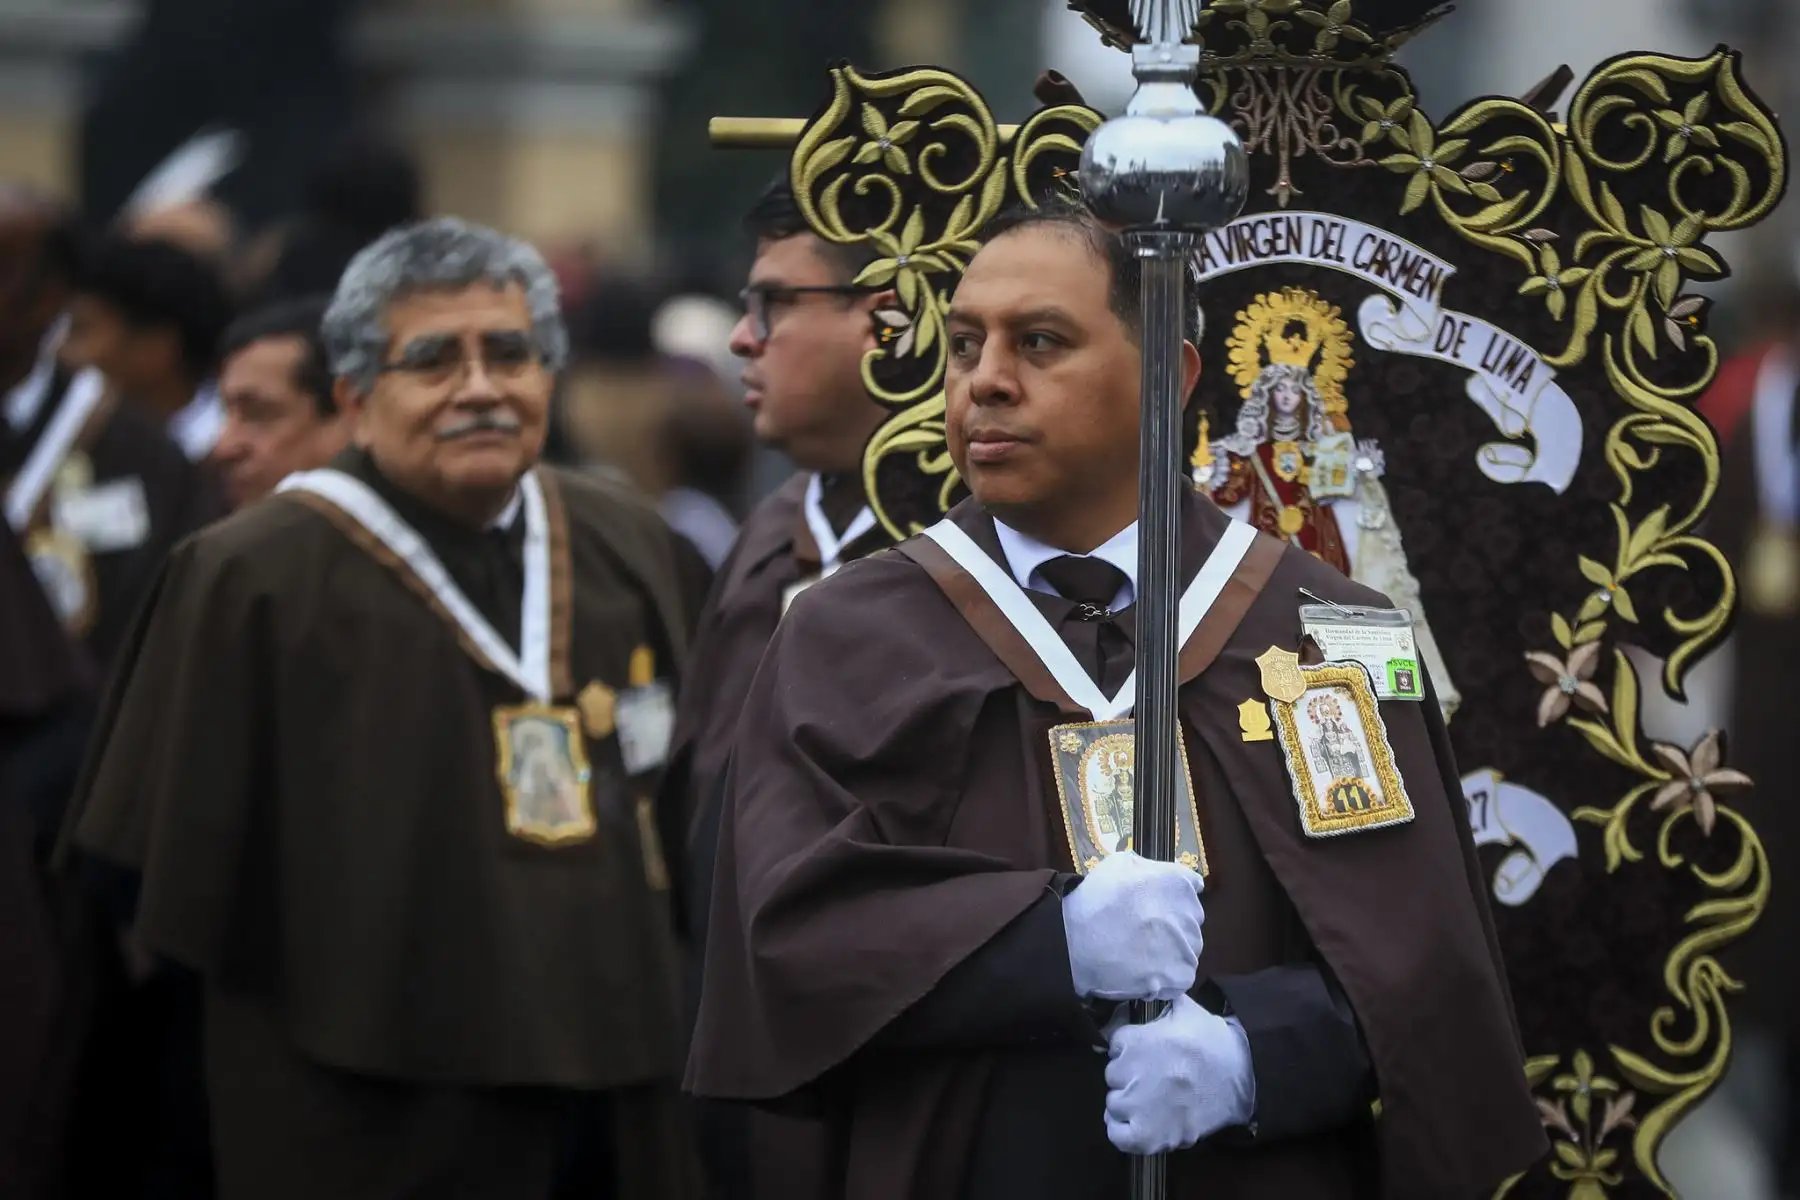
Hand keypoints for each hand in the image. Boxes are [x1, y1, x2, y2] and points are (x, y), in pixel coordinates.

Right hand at [1061, 851, 1203, 1001]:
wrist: (1076, 942)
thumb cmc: (1095, 900)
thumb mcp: (1119, 864)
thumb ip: (1149, 867)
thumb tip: (1160, 876)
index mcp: (1179, 882)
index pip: (1192, 887)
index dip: (1172, 897)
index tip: (1156, 905)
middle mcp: (1191, 913)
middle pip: (1191, 920)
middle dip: (1173, 924)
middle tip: (1144, 930)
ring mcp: (1188, 946)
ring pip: (1188, 948)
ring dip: (1171, 950)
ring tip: (1142, 953)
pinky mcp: (1181, 975)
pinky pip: (1182, 975)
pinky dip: (1168, 976)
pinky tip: (1146, 971)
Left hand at [1104, 994, 1254, 1154]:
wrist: (1242, 1076)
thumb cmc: (1212, 1042)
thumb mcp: (1184, 1010)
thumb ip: (1160, 999)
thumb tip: (1144, 985)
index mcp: (1138, 1040)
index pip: (1115, 1045)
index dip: (1131, 1049)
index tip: (1147, 1053)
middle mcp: (1133, 1072)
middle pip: (1112, 1075)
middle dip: (1129, 1075)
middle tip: (1154, 1077)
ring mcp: (1139, 1106)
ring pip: (1114, 1104)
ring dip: (1129, 1103)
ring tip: (1152, 1100)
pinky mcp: (1149, 1135)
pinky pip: (1118, 1135)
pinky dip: (1123, 1132)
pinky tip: (1138, 1123)